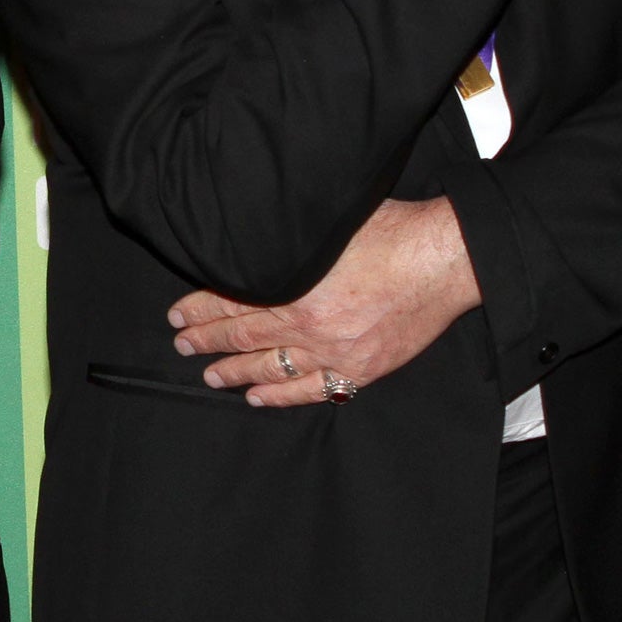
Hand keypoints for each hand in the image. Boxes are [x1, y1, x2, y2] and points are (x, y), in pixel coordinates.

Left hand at [167, 198, 482, 407]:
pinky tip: (258, 397)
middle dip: (208, 340)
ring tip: (210, 375)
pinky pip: (313, 390)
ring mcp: (336, 351)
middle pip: (244, 336)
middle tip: (182, 344)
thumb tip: (249, 237)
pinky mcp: (363, 368)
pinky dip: (282, 395)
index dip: (200, 308)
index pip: (231, 301)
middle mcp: (309, 324)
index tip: (178, 314)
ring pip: (272, 367)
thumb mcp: (323, 224)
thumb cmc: (388, 231)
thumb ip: (283, 240)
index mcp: (294, 287)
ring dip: (236, 371)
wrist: (444, 259)